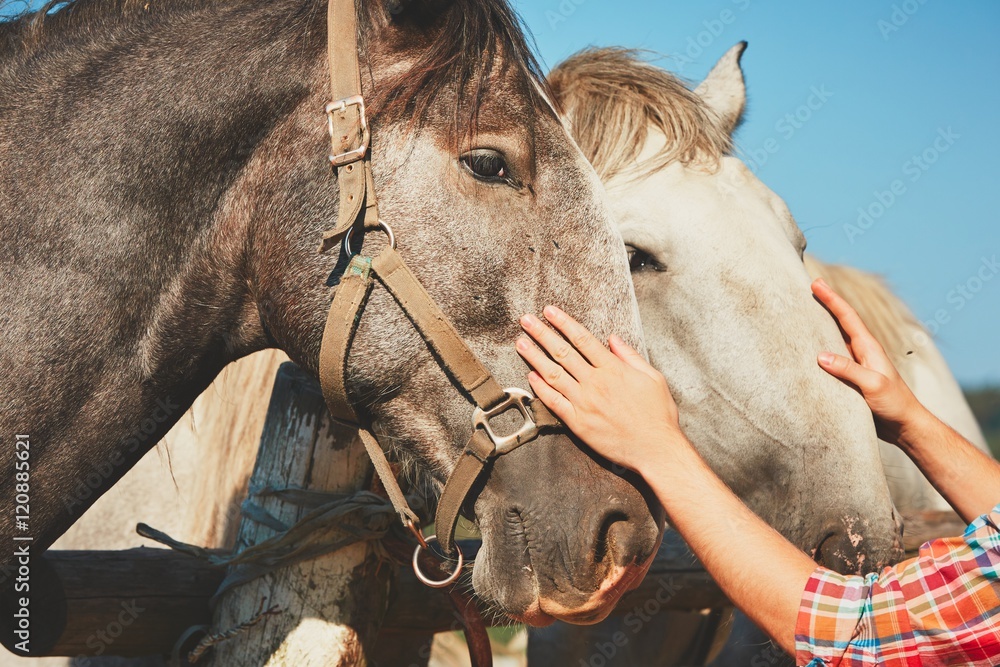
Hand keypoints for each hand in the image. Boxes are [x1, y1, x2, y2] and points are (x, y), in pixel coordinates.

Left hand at [516, 306, 684, 474]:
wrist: (655, 449)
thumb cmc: (658, 415)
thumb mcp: (653, 378)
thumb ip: (630, 356)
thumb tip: (613, 339)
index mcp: (613, 369)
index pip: (582, 339)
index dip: (563, 323)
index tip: (549, 312)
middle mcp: (595, 383)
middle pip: (562, 352)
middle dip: (542, 334)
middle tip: (526, 320)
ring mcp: (584, 403)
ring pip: (553, 374)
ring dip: (534, 357)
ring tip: (521, 343)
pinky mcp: (577, 423)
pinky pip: (554, 402)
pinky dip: (540, 388)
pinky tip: (530, 376)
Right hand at [812, 278, 930, 448]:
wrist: (905, 426)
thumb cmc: (895, 404)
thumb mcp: (873, 385)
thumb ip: (848, 369)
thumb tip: (820, 356)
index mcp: (868, 348)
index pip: (847, 317)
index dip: (832, 299)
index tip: (817, 284)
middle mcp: (861, 353)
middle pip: (840, 323)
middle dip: (825, 304)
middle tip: (810, 288)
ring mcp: (855, 365)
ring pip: (834, 340)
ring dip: (820, 326)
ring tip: (802, 315)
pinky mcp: (850, 379)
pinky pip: (831, 360)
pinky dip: (818, 350)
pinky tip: (807, 352)